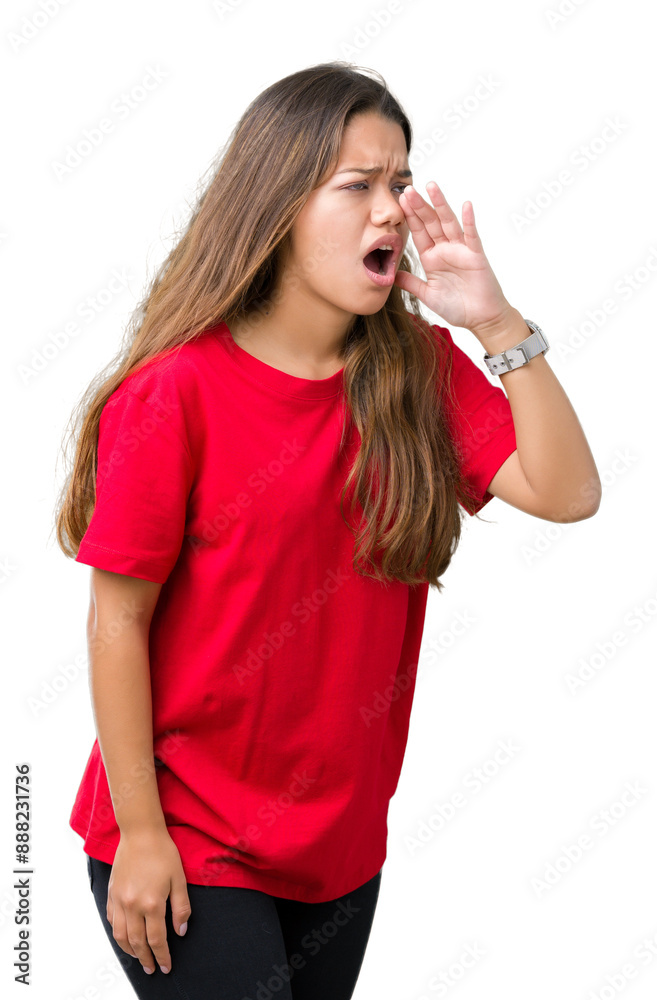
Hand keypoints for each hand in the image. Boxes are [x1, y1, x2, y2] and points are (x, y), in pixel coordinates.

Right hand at [106, 827, 190, 975]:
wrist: (140, 833)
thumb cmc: (163, 852)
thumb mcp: (179, 879)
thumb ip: (181, 908)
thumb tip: (181, 931)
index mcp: (151, 903)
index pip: (156, 939)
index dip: (162, 955)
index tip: (166, 966)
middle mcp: (132, 905)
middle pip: (137, 942)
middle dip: (146, 959)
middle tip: (153, 969)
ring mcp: (119, 900)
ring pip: (120, 935)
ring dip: (130, 951)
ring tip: (139, 958)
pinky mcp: (111, 893)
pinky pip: (111, 920)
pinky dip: (117, 933)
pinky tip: (124, 936)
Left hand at [394, 181, 515, 341]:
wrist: (480, 319)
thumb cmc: (457, 307)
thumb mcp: (427, 295)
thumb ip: (411, 283)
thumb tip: (391, 275)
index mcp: (431, 258)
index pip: (418, 233)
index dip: (410, 217)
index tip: (400, 200)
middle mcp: (445, 250)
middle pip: (430, 223)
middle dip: (419, 206)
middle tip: (408, 189)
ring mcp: (461, 250)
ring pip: (448, 223)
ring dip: (440, 205)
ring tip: (431, 186)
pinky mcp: (475, 256)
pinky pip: (471, 236)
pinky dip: (468, 221)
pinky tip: (465, 205)